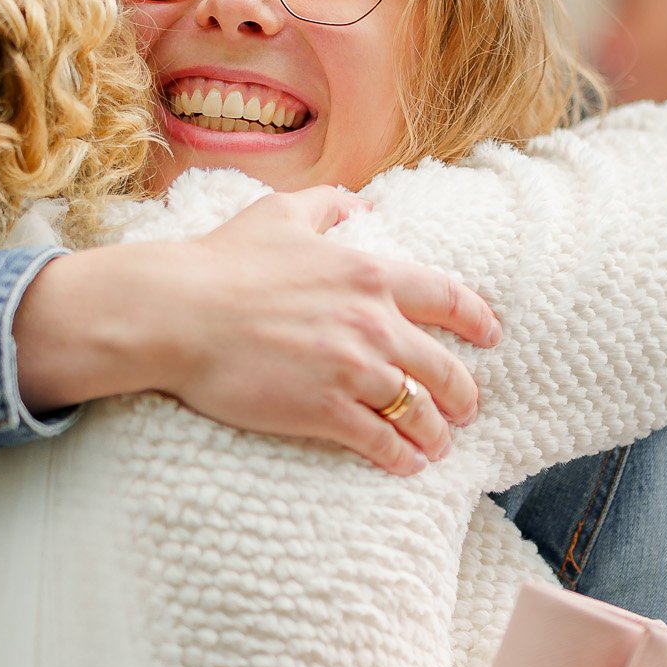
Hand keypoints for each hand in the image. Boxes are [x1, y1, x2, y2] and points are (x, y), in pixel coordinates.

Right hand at [13, 187, 500, 472]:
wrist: (177, 313)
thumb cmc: (222, 261)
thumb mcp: (281, 214)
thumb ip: (329, 205)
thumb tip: (361, 202)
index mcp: (370, 274)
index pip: (447, 299)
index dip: (476, 321)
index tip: (489, 336)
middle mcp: (373, 323)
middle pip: (443, 367)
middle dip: (463, 393)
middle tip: (467, 408)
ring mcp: (352, 371)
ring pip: (418, 410)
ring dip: (435, 432)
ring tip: (438, 445)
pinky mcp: (325, 411)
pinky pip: (380, 441)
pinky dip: (400, 456)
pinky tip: (405, 464)